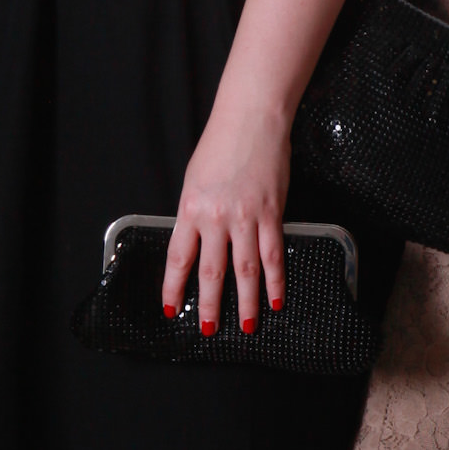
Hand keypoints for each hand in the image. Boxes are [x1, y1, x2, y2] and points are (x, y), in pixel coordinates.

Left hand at [163, 104, 290, 336]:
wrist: (251, 120)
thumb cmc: (220, 145)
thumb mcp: (195, 180)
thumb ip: (195, 213)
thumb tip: (199, 243)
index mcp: (190, 208)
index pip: (179, 258)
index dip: (174, 288)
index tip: (172, 308)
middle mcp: (216, 217)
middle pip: (212, 271)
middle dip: (211, 305)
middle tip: (210, 329)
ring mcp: (246, 217)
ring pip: (246, 270)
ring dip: (248, 301)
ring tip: (250, 325)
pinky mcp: (272, 213)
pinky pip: (273, 254)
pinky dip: (276, 280)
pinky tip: (276, 299)